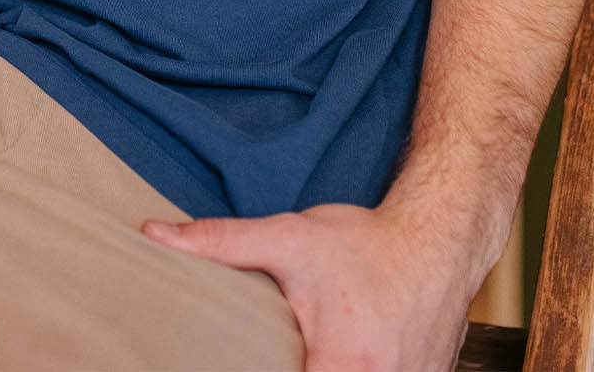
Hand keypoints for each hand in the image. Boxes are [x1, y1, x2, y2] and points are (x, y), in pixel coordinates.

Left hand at [141, 201, 475, 371]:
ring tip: (310, 346)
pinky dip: (352, 371)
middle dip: (289, 367)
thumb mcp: (289, 239)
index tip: (246, 359)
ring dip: (323, 370)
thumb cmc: (366, 243)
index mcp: (344, 370)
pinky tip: (341, 348)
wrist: (438, 238)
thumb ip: (221, 243)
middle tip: (279, 348)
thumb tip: (155, 235)